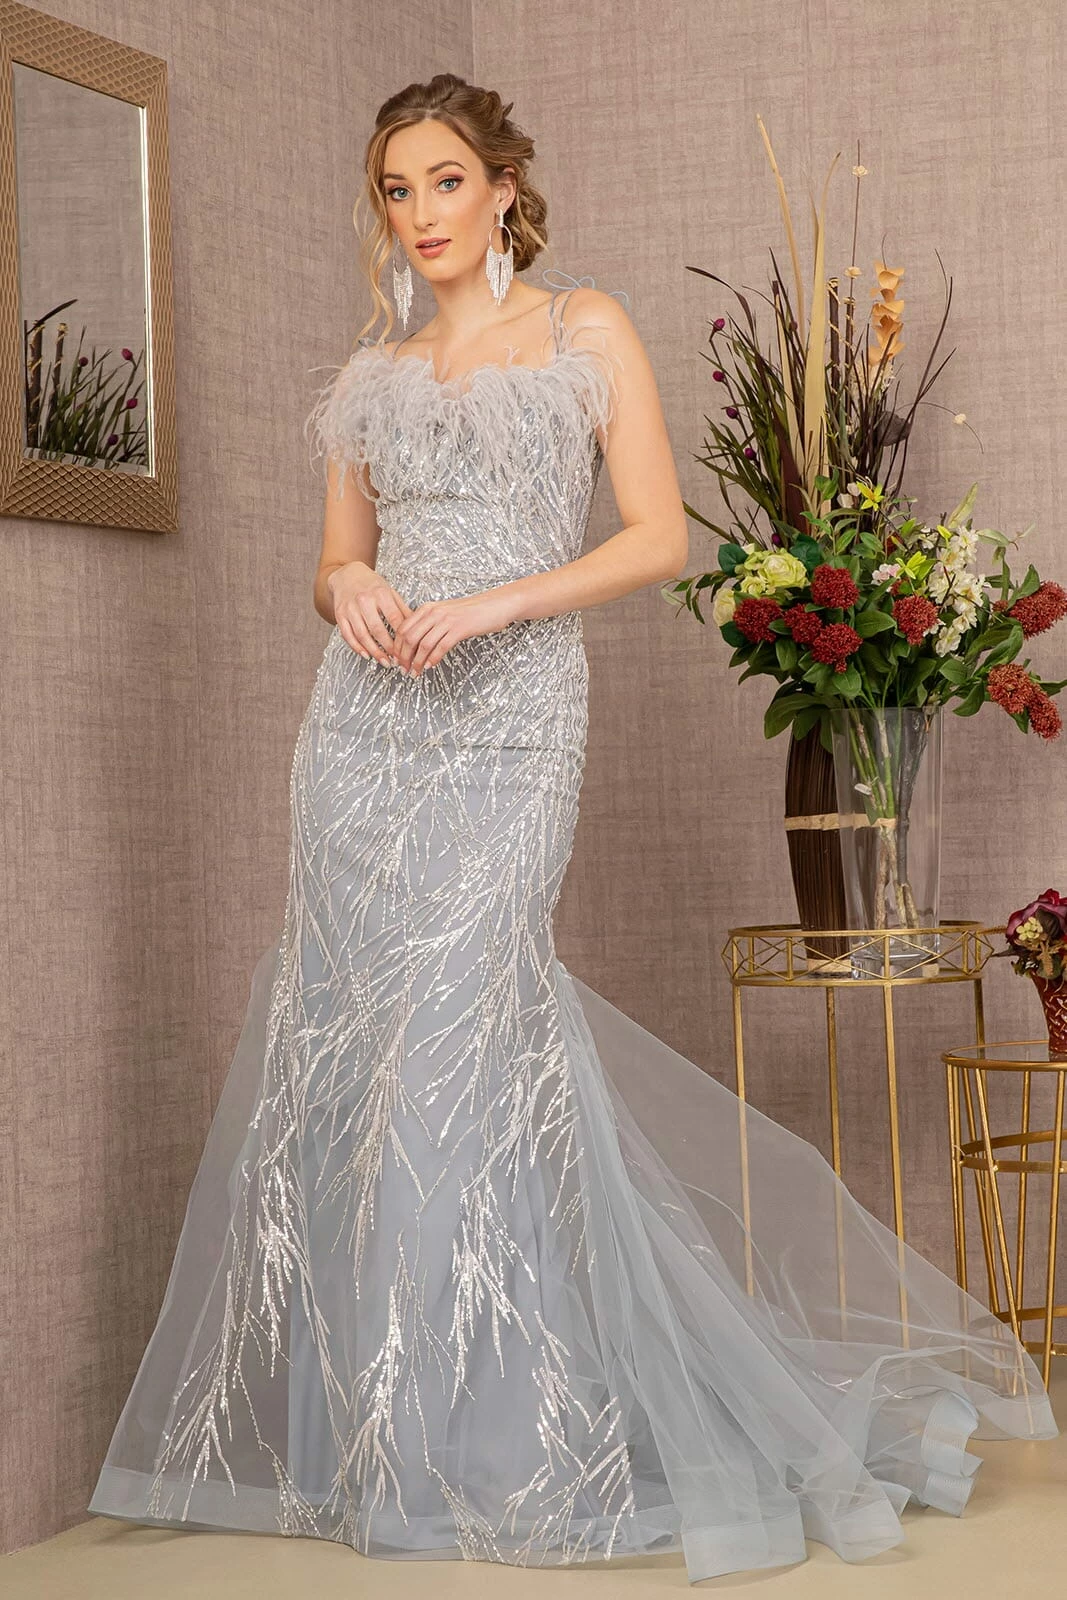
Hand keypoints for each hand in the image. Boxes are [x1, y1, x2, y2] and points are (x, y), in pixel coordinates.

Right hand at [328, 562, 412, 663]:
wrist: (347, 575)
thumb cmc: (372, 585)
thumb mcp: (389, 591)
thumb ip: (402, 609)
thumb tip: (416, 626)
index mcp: (380, 593)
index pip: (394, 618)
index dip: (401, 636)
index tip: (409, 648)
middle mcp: (364, 600)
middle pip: (377, 629)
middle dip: (388, 648)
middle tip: (397, 660)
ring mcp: (350, 608)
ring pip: (362, 635)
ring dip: (374, 651)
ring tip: (384, 661)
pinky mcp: (340, 615)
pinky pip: (347, 635)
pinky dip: (357, 647)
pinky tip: (366, 655)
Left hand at [391, 587, 520, 675]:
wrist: (494, 605)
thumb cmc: (471, 612)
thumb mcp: (445, 614)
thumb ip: (430, 624)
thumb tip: (415, 644)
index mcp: (427, 609)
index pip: (403, 628)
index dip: (397, 647)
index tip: (397, 660)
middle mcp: (434, 613)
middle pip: (409, 638)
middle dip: (403, 657)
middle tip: (403, 670)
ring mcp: (446, 620)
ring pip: (423, 644)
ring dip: (417, 662)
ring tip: (415, 672)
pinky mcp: (459, 629)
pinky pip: (440, 647)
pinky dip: (433, 659)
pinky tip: (430, 666)